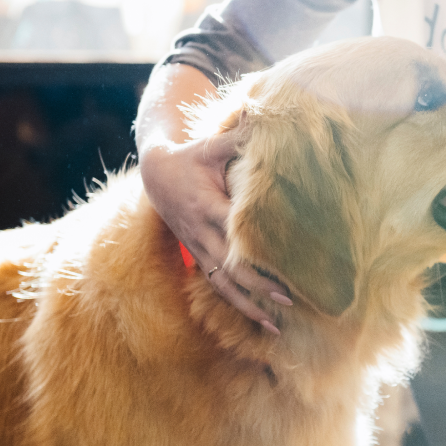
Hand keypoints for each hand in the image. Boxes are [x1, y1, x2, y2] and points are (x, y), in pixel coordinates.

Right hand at [136, 63, 290, 333]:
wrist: (154, 172)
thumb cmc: (192, 155)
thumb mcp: (212, 144)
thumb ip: (241, 135)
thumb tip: (267, 117)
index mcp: (207, 206)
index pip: (233, 235)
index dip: (255, 254)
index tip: (281, 264)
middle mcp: (201, 234)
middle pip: (231, 268)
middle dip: (259, 288)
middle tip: (291, 303)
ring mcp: (198, 249)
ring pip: (223, 285)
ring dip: (249, 307)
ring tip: (277, 328)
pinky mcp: (199, 257)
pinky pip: (218, 286)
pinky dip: (239, 304)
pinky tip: (261, 321)